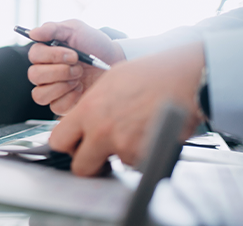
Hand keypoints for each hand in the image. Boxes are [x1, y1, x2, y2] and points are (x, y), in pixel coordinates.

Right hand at [27, 20, 125, 113]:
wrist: (115, 62)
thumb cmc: (95, 45)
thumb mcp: (76, 29)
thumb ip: (53, 28)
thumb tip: (32, 33)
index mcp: (45, 53)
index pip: (34, 55)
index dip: (52, 56)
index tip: (73, 55)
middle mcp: (44, 71)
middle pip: (34, 75)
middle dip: (60, 71)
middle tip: (78, 67)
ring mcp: (51, 89)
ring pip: (40, 94)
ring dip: (61, 86)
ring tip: (78, 78)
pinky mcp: (61, 104)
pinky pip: (56, 106)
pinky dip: (70, 97)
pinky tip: (80, 89)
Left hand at [48, 42, 204, 175]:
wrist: (184, 77)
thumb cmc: (150, 74)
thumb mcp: (108, 83)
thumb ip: (90, 107)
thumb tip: (81, 122)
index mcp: (87, 110)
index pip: (58, 141)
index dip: (67, 146)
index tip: (75, 146)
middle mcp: (101, 131)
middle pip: (80, 167)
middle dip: (90, 163)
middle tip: (100, 154)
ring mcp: (123, 145)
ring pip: (114, 165)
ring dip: (121, 155)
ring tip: (136, 132)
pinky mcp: (145, 155)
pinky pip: (137, 164)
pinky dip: (142, 155)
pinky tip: (149, 135)